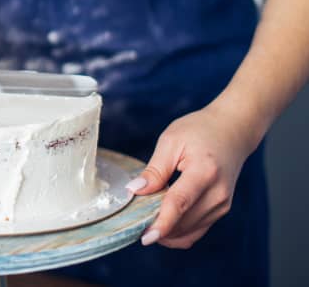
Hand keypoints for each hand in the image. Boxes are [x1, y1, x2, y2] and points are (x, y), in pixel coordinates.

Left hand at [125, 103, 258, 248]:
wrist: (231, 131)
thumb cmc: (199, 130)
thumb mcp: (171, 141)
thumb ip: (155, 169)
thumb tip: (134, 191)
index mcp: (204, 171)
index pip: (180, 203)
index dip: (161, 223)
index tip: (144, 237)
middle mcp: (218, 193)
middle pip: (183, 222)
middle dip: (158, 227)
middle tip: (136, 219)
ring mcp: (222, 204)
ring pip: (189, 231)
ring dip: (167, 231)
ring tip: (148, 217)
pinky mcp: (221, 210)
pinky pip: (197, 231)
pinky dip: (178, 232)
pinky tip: (163, 221)